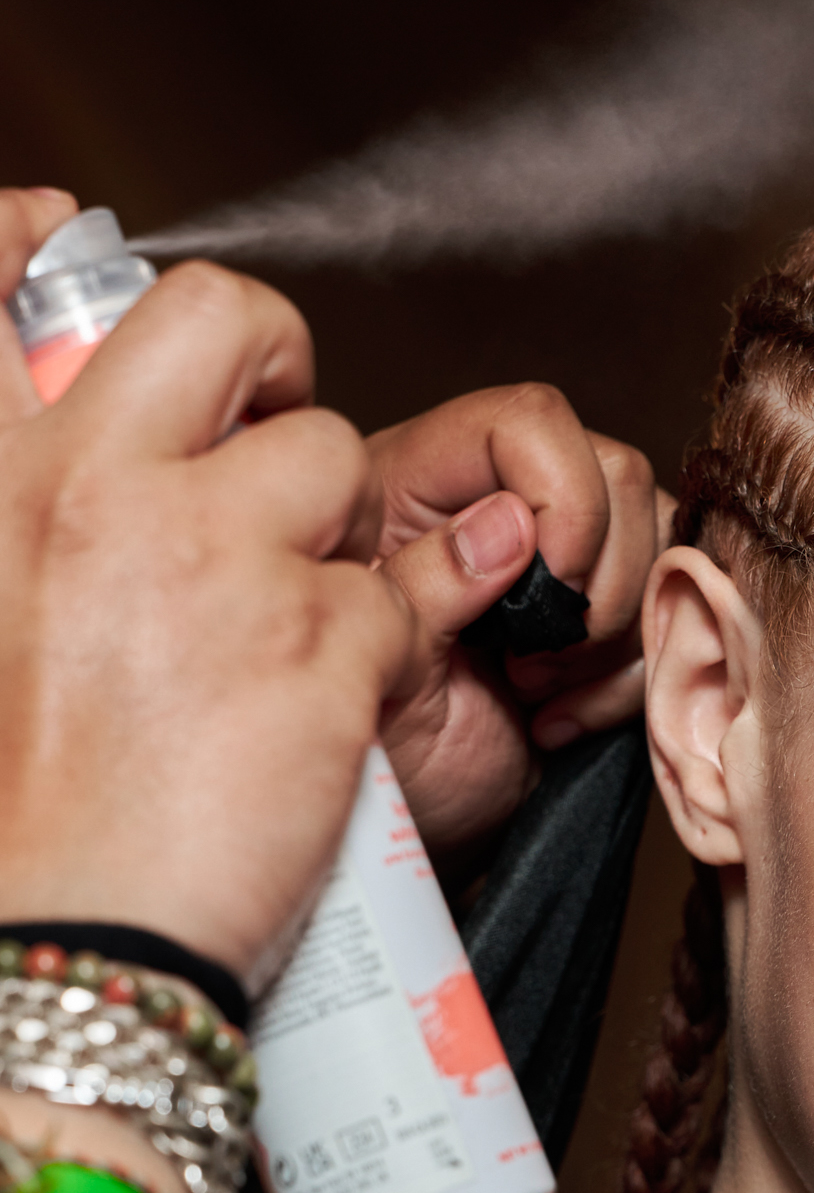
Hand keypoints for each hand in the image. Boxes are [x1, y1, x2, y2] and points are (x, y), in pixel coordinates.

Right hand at [0, 190, 417, 990]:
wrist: (50, 955)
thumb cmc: (10, 812)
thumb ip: (27, 514)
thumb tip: (98, 473)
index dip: (35, 237)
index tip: (59, 241)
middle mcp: (90, 484)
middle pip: (223, 316)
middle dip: (266, 362)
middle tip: (265, 440)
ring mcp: (211, 557)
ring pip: (333, 464)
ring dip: (326, 537)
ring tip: (271, 643)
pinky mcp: (320, 647)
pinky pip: (395, 596)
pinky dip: (381, 652)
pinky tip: (315, 721)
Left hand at [368, 384, 672, 863]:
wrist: (409, 823)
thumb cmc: (375, 749)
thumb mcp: (376, 668)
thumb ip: (426, 583)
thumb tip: (508, 524)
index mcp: (414, 483)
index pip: (528, 423)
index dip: (563, 499)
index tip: (548, 591)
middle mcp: (497, 498)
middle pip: (614, 471)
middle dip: (598, 582)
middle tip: (533, 663)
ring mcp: (561, 552)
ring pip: (659, 536)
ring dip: (618, 633)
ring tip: (541, 693)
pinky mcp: (609, 608)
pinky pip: (677, 608)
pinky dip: (639, 674)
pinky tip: (565, 715)